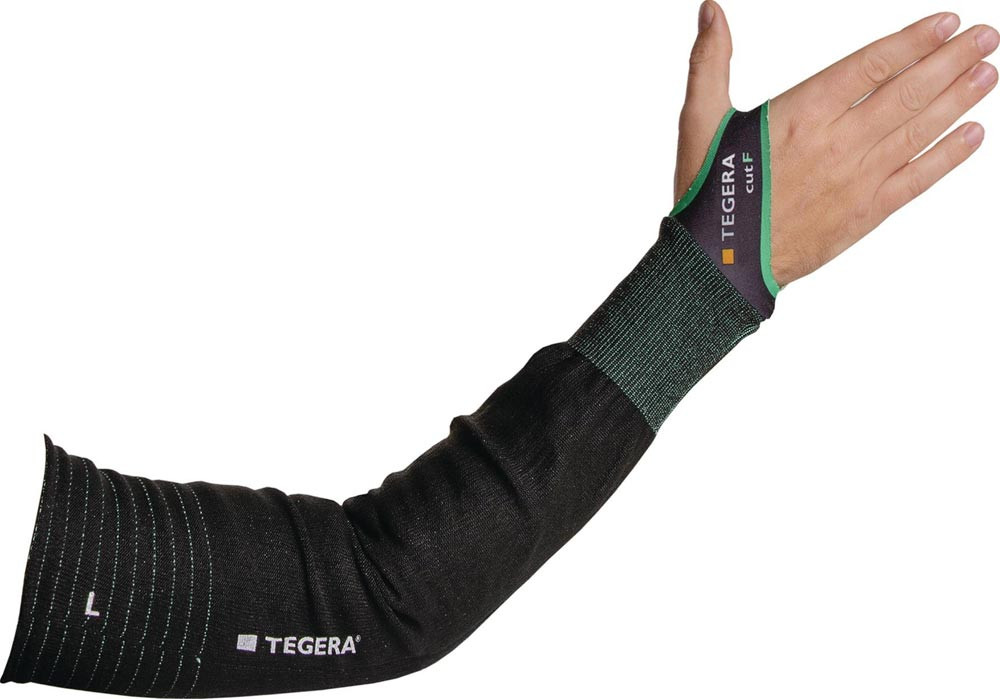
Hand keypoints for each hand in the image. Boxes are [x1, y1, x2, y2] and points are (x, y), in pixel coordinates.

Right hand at [674, 2, 996, 286]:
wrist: (718, 263)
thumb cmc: (708, 193)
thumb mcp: (699, 120)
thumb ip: (710, 61)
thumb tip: (711, 12)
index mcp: (799, 114)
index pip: (871, 66)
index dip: (913, 41)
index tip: (945, 23)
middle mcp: (836, 142)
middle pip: (907, 92)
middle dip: (951, 61)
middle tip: (984, 38)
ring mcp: (856, 179)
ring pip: (919, 130)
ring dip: (958, 99)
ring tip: (988, 73)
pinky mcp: (865, 213)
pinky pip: (917, 180)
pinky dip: (948, 157)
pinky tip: (972, 136)